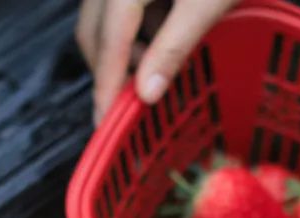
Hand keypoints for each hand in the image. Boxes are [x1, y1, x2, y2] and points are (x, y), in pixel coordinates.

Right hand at [76, 0, 238, 124]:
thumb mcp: (205, 4)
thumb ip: (173, 48)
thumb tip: (147, 93)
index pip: (107, 44)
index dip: (106, 88)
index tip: (106, 123)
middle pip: (94, 31)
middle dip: (111, 71)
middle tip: (134, 104)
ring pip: (104, 18)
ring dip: (125, 50)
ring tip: (159, 66)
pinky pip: (120, 3)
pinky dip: (136, 26)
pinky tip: (165, 32)